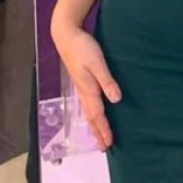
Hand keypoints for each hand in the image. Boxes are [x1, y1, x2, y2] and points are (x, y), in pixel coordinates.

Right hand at [51, 20, 121, 151]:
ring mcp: (80, 86)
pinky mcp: (81, 80)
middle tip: (104, 147)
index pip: (97, 115)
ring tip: (99, 136)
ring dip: (94, 125)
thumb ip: (107, 81)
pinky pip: (87, 103)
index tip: (109, 144)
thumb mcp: (97, 63)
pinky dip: (91, 113)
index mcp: (88, 89)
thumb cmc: (82, 47)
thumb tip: (116, 100)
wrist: (66, 35)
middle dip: (97, 132)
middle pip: (91, 117)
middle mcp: (83, 91)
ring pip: (88, 111)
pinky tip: (93, 112)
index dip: (103, 130)